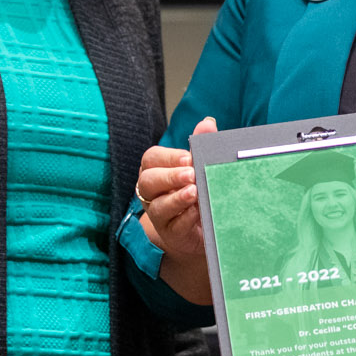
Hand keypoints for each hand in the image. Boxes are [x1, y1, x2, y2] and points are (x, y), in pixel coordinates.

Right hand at [137, 117, 216, 253]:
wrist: (201, 229)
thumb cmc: (196, 191)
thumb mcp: (199, 167)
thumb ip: (200, 145)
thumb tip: (208, 122)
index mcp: (156, 171)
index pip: (152, 159)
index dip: (169, 158)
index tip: (189, 158)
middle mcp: (152, 193)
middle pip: (148, 181)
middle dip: (169, 177)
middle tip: (191, 174)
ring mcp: (159, 215)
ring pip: (158, 206)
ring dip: (176, 199)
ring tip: (194, 193)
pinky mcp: (171, 233)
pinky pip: (174, 226)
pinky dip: (185, 218)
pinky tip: (198, 212)